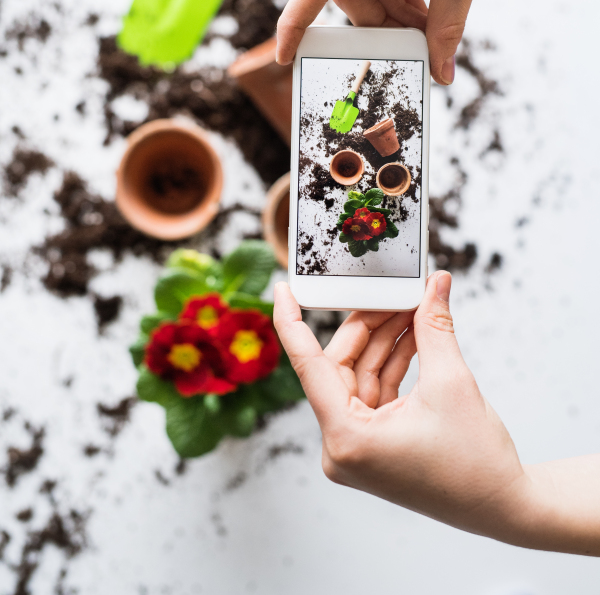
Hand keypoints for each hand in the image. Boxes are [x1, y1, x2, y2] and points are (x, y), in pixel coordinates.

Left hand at [274, 272, 532, 544]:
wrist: (505, 507)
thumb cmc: (477, 463)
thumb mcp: (452, 383)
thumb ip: (435, 327)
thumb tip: (433, 285)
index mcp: (347, 437)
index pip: (307, 365)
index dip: (291, 321)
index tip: (282, 289)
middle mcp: (342, 446)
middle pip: (340, 366)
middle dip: (368, 326)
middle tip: (391, 291)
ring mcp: (356, 448)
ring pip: (359, 376)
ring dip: (385, 341)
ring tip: (412, 308)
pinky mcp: (372, 445)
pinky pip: (373, 392)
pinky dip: (391, 364)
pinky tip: (413, 336)